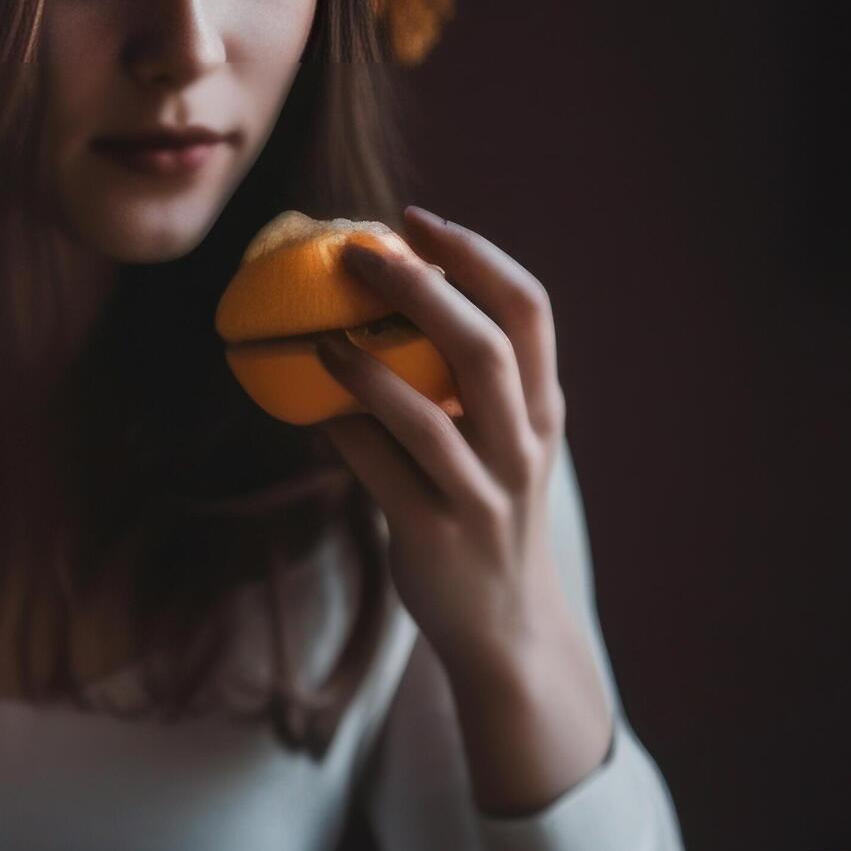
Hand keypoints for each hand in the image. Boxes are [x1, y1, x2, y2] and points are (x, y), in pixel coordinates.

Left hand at [313, 206, 612, 814]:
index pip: (528, 309)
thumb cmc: (489, 520)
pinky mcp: (434, 535)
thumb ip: (466, 387)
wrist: (507, 629)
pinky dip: (343, 433)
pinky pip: (381, 472)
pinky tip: (309, 409)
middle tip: (360, 253)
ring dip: (369, 364)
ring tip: (321, 334)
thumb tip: (387, 311)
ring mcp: (482, 493)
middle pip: (484, 344)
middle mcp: (522, 444)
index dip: (476, 254)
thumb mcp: (501, 447)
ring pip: (430, 412)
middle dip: (423, 287)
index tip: (417, 221)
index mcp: (541, 408)